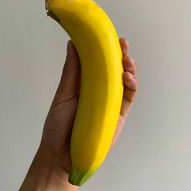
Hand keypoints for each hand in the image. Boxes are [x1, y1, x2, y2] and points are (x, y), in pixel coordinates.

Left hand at [41, 37, 137, 173]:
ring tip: (126, 60)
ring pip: (125, 82)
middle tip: (122, 44)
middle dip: (120, 55)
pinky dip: (131, 86)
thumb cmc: (58, 125)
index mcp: (86, 84)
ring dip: (129, 68)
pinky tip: (127, 77)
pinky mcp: (118, 115)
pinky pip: (129, 98)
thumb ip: (71, 72)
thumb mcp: (63, 95)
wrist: (60, 154)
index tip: (106, 36)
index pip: (99, 63)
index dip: (105, 49)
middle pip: (115, 70)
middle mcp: (100, 91)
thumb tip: (73, 44)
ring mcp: (111, 103)